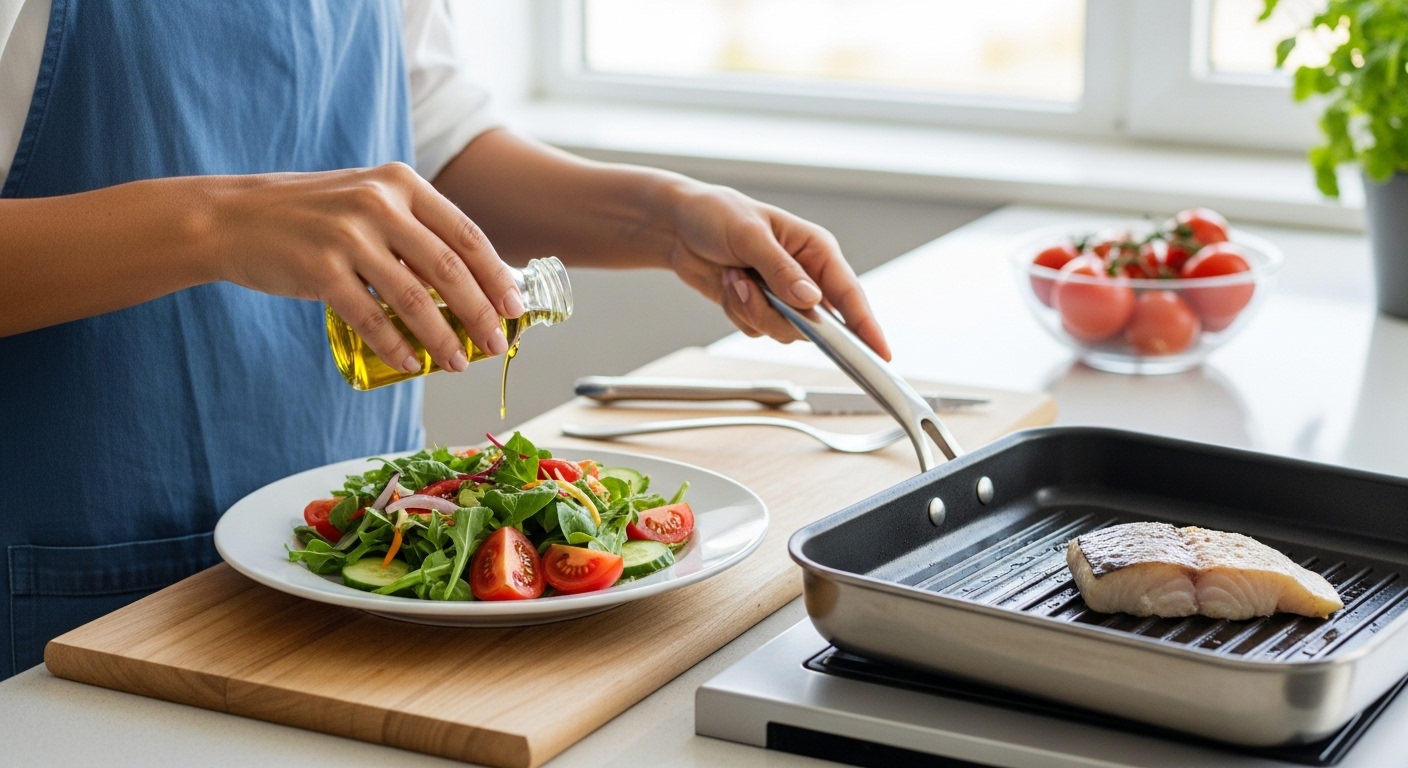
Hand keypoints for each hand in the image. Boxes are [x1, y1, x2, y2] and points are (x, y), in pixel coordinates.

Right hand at [208, 162, 521, 373]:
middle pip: (449, 268)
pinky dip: (394, 345)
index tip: (514, 310)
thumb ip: (416, 231)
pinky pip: (369, 318)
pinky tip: (409, 363)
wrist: (234, 217)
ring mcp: (348, 234)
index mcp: (402, 183)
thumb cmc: (314, 216)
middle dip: (480, 313)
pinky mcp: (319, 268)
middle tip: (496, 344)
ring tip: (457, 363)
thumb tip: (473, 284)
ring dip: (442, 338)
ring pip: (413, 298)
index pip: (466, 235)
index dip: (496, 276)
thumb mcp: (370, 203)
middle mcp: (379, 202)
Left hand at [664, 182, 890, 359]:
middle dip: (776, 312)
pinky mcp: (760, 307)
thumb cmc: (718, 215)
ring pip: (781, 331)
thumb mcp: (750, 236)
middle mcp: (806, 276)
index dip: (867, 326)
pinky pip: (756, 329)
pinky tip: (728, 284)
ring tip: (734, 277)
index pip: (850, 294)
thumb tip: (811, 300)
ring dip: (750, 309)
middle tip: (748, 286)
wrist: (680, 226)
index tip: (881, 354)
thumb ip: (782, 270)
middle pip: (813, 323)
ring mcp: (783, 295)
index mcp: (817, 250)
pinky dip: (736, 311)